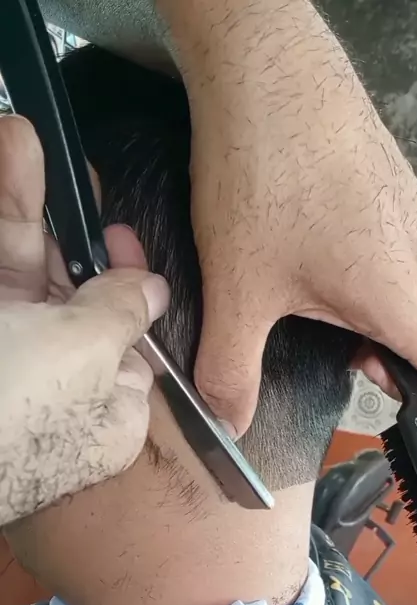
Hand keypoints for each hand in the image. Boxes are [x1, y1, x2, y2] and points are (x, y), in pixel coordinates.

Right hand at [0, 115, 168, 525]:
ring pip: (17, 272)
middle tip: (38, 152)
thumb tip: (154, 290)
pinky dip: (0, 225)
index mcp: (105, 410)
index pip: (126, 343)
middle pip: (63, 293)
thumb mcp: (85, 352)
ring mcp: (5, 361)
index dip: (123, 283)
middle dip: (53, 220)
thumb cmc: (14, 401)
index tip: (116, 235)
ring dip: (14, 204)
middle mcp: (53, 385)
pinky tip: (1, 157)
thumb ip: (120, 312)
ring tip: (14, 134)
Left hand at [169, 0, 416, 433]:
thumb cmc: (264, 175)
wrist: (269, 73)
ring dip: (407, 323)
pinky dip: (399, 282)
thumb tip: (230, 420)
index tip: (392, 406)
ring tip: (342, 320)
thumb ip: (232, 367)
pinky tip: (340, 270)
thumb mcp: (237, 289)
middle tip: (359, 364)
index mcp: (402, 296)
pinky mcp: (402, 191)